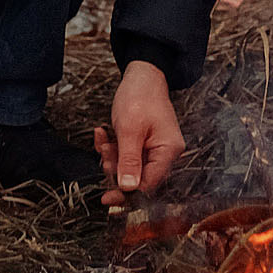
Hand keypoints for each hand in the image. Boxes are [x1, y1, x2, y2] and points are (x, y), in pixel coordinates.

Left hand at [95, 60, 183, 207]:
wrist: (142, 74)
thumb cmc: (140, 96)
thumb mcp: (130, 130)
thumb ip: (129, 160)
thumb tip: (128, 188)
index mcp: (167, 150)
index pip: (149, 184)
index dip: (127, 192)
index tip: (108, 198)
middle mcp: (164, 153)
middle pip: (138, 177)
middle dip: (116, 168)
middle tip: (106, 153)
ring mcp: (154, 148)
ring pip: (129, 167)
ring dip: (112, 157)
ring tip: (105, 139)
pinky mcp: (144, 144)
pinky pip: (126, 155)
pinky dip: (113, 148)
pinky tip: (104, 134)